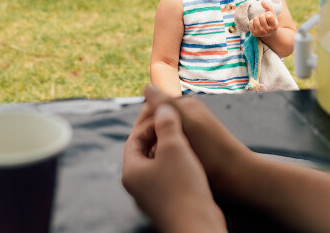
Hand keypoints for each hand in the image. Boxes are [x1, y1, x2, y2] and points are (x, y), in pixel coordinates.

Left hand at [123, 102, 226, 231]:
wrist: (197, 223)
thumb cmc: (182, 186)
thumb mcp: (173, 147)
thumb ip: (166, 123)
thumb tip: (161, 107)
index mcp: (131, 171)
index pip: (134, 138)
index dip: (149, 121)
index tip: (166, 111)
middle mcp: (138, 184)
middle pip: (145, 149)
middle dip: (159, 132)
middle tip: (174, 118)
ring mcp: (153, 193)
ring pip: (158, 161)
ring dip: (170, 144)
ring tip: (185, 132)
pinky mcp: (169, 199)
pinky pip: (169, 172)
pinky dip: (177, 159)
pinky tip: (191, 153)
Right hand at [136, 85, 254, 195]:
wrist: (235, 173)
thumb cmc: (210, 149)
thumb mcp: (185, 121)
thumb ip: (165, 103)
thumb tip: (146, 87)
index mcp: (185, 104)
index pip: (153, 106)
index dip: (143, 121)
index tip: (138, 140)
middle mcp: (188, 114)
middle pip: (157, 121)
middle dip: (149, 134)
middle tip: (145, 154)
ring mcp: (191, 130)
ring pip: (163, 135)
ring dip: (157, 146)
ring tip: (155, 161)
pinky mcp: (194, 146)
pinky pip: (172, 146)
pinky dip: (167, 153)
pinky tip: (166, 165)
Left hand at [249, 1, 278, 37]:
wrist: (269, 33)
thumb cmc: (271, 22)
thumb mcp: (273, 14)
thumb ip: (268, 7)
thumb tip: (262, 1)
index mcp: (274, 26)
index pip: (269, 16)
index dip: (268, 13)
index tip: (269, 16)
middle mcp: (267, 31)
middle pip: (261, 17)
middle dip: (262, 15)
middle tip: (264, 18)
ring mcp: (260, 33)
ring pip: (255, 19)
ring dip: (257, 18)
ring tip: (260, 20)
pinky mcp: (254, 33)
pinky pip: (250, 23)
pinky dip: (252, 21)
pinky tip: (256, 24)